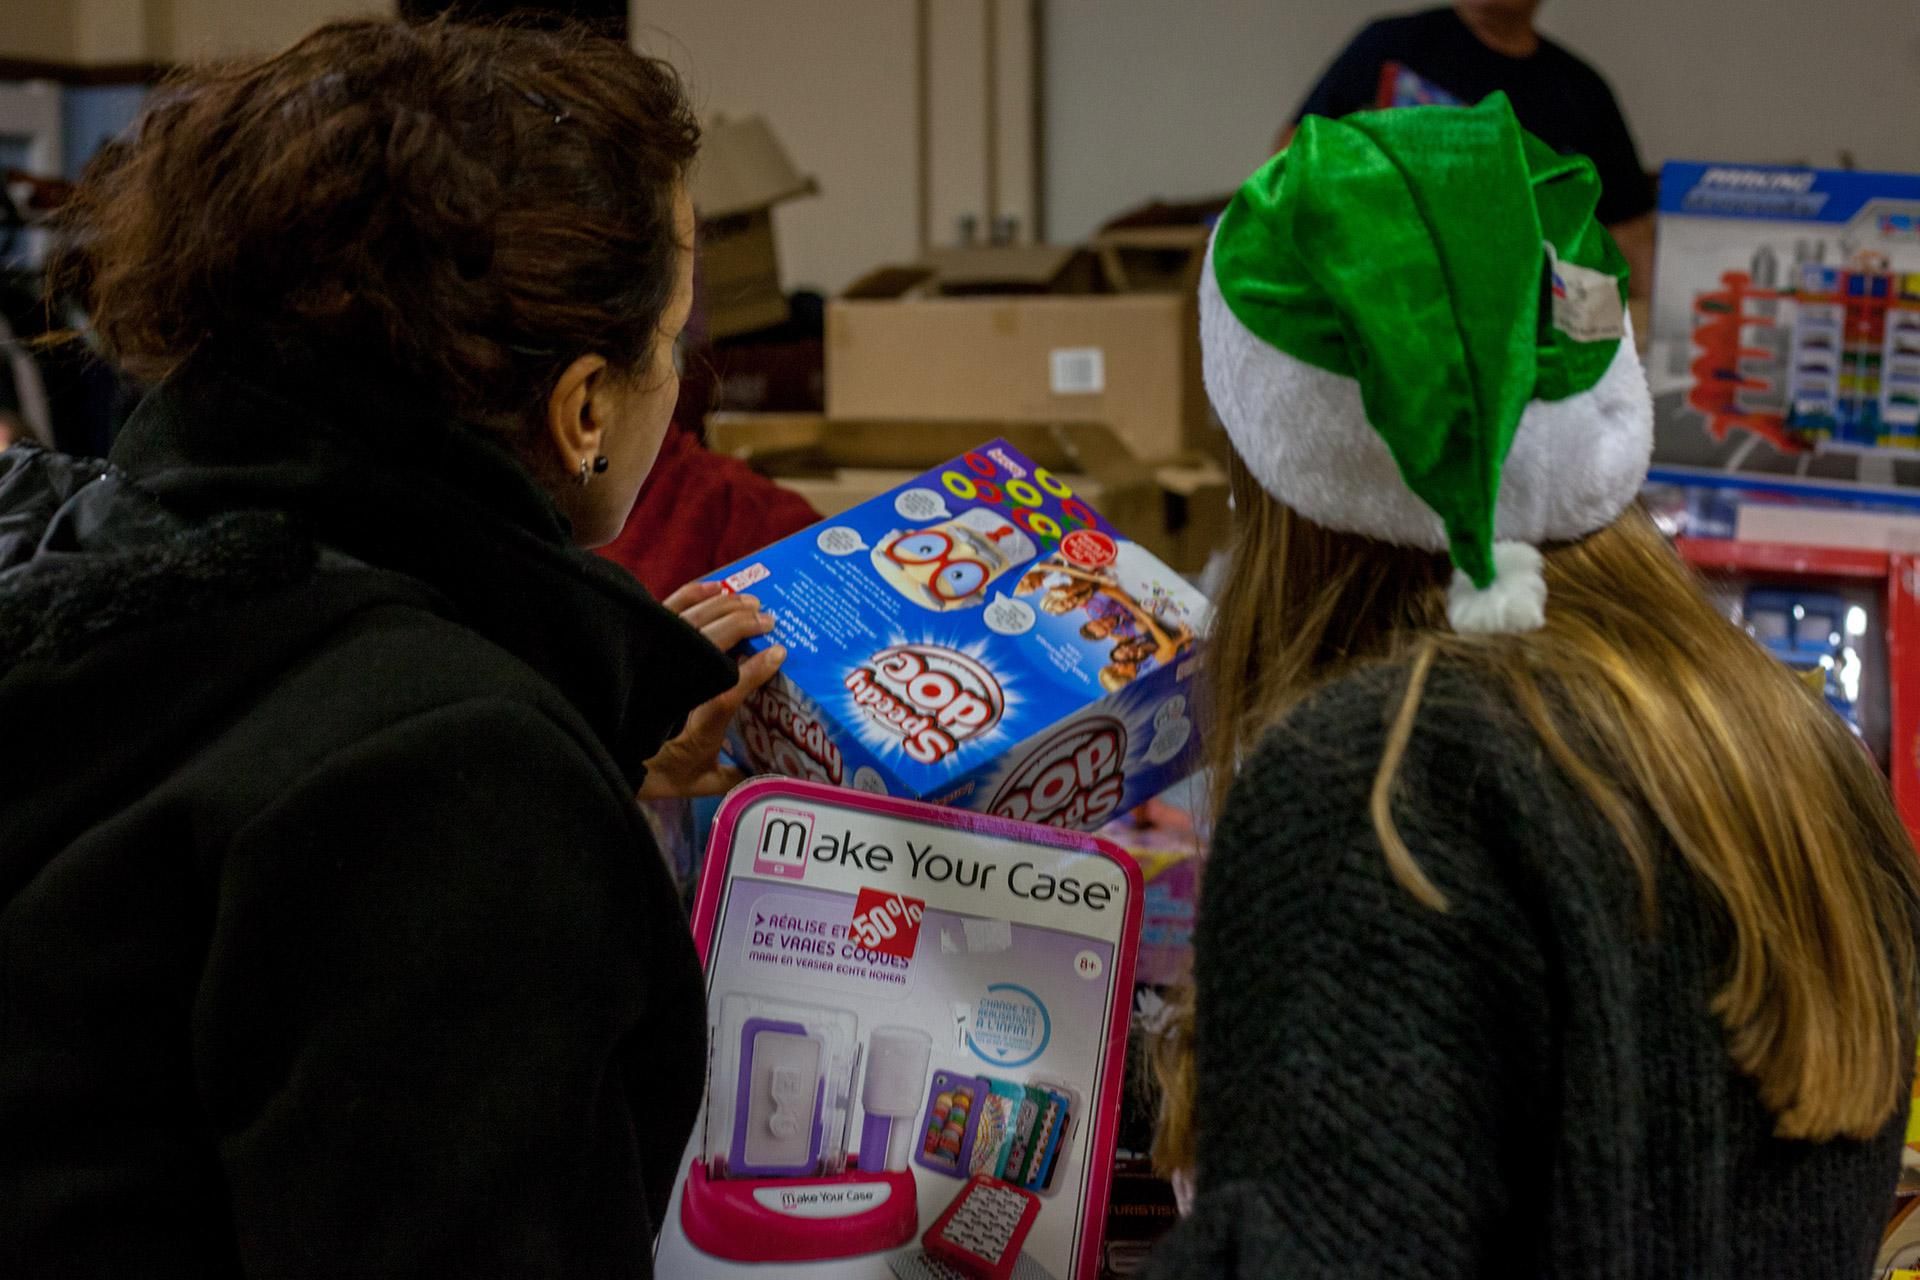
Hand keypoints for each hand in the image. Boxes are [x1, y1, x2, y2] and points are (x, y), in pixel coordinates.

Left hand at [641, 581, 786, 798]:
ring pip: (696, 620)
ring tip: (751, 602)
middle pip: (714, 642)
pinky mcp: (643, 640)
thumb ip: (731, 778)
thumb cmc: (653, 772)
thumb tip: (760, 777)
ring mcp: (658, 655)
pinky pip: (671, 608)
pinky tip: (716, 588)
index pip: (731, 684)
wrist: (606, 755)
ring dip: (728, 606)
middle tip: (768, 620)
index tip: (779, 652)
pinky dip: (694, 594)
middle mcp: (677, 680)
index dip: (757, 667)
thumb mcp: (697, 781)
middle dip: (746, 626)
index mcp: (697, 717)